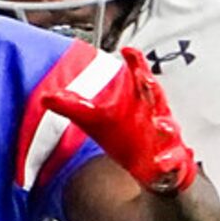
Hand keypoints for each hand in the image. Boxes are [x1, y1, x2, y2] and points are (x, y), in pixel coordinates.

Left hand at [44, 46, 197, 194]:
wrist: (151, 170)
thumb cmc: (128, 137)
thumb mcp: (98, 122)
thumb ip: (75, 107)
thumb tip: (46, 97)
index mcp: (141, 103)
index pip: (139, 79)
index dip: (135, 64)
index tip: (127, 50)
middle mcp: (156, 116)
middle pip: (157, 98)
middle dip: (152, 89)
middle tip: (145, 78)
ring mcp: (167, 138)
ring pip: (169, 130)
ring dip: (166, 128)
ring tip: (160, 126)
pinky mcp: (171, 161)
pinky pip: (173, 161)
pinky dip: (169, 162)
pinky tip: (160, 164)